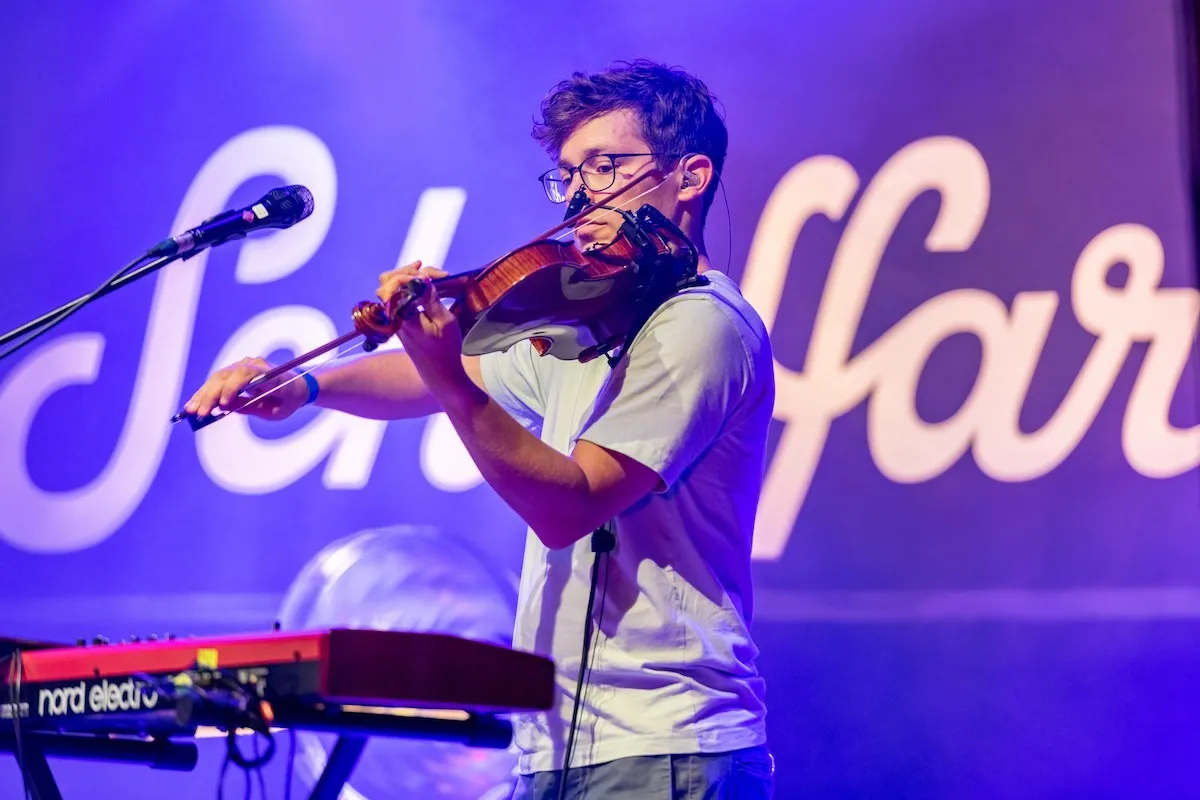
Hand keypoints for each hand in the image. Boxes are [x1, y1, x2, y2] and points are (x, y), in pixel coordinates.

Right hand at [183, 357, 308, 419]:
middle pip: (226, 376)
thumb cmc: (287, 400)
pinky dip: (205, 392)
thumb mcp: (274, 410)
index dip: (232, 388)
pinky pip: (217, 380)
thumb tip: (225, 407)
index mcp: (267, 373)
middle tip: (199, 413)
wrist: (296, 386)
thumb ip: (251, 407)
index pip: (245, 375)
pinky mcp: (234, 370)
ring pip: (217, 378)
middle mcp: (253, 364)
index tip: (223, 404)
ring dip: (203, 394)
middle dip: (211, 395)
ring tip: (191, 410)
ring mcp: (242, 365)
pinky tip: (193, 403)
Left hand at [379, 261, 471, 397]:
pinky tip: (423, 284)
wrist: (440, 374)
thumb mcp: (445, 322)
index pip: (393, 285)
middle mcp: (393, 316)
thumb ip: (432, 299)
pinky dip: (408, 287)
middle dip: (406, 271)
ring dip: (406, 277)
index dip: (411, 275)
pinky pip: (397, 297)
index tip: (434, 277)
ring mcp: (395, 318)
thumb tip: (423, 279)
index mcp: (402, 316)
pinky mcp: (400, 321)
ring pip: (389, 288)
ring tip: (427, 274)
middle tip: (427, 271)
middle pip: (385, 282)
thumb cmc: (446, 349)